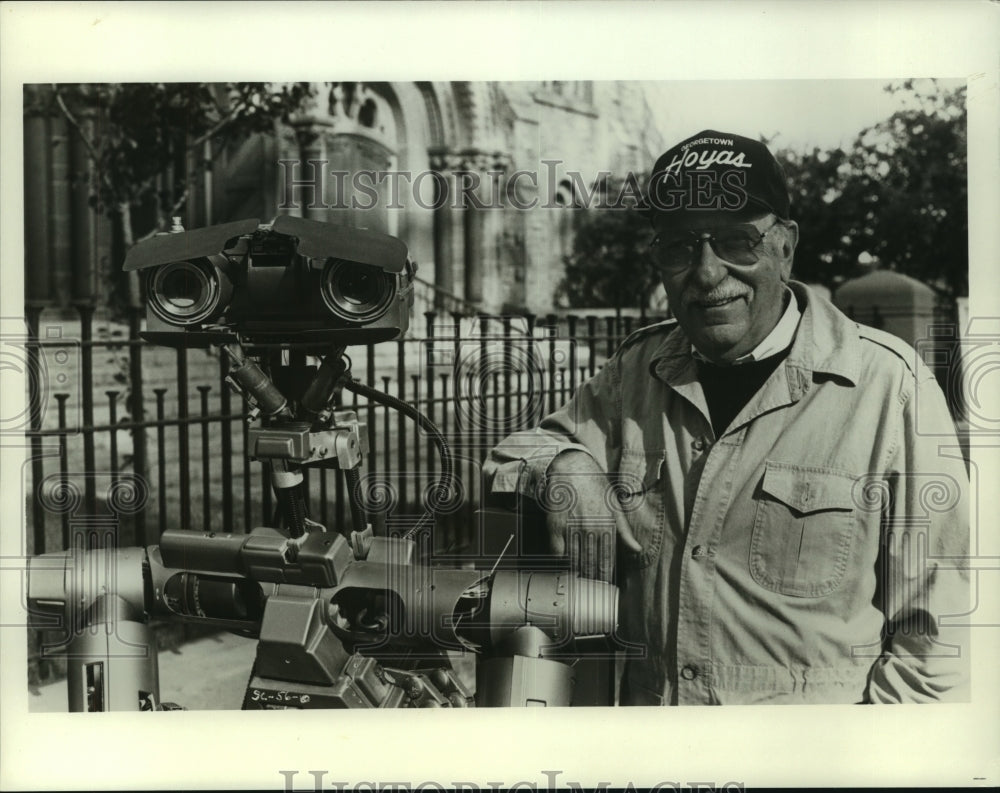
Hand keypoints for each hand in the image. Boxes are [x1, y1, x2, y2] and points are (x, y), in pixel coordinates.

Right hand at [541, 450, 641, 581]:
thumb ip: (624, 530)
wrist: (572, 468)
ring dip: (577, 573)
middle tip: (591, 590)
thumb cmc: (595, 486)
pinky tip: (562, 567)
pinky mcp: (556, 525)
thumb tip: (637, 549)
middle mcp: (590, 528)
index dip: (606, 575)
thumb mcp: (615, 505)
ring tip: (578, 584)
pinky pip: (557, 550)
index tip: (605, 585)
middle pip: (591, 562)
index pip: (607, 559)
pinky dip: (560, 561)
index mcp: (607, 525)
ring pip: (575, 559)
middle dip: (592, 578)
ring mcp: (572, 527)